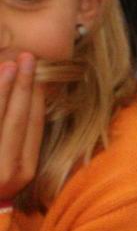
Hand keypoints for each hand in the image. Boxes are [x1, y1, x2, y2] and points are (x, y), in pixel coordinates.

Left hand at [0, 53, 44, 200]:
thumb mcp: (11, 171)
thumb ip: (20, 144)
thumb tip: (28, 102)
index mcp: (24, 172)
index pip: (33, 127)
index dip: (37, 98)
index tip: (39, 73)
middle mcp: (6, 171)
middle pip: (17, 120)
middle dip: (22, 86)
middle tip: (27, 58)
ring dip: (1, 90)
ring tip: (6, 65)